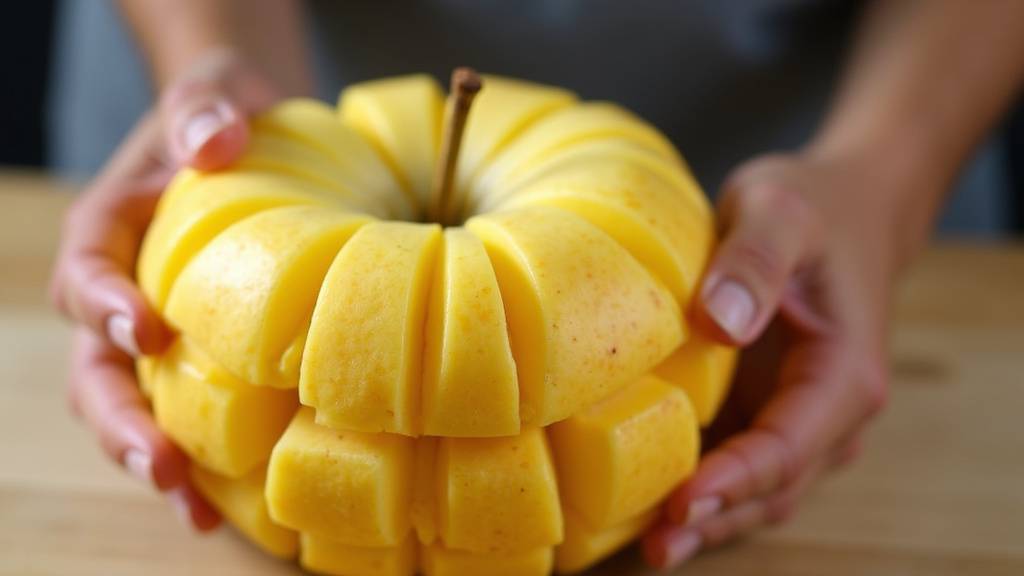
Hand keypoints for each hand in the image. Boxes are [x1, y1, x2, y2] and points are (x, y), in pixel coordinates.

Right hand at [50, 48, 281, 529]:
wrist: (252, 140)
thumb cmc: (226, 117)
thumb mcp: (217, 95)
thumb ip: (206, 110)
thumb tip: (215, 139)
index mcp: (112, 231)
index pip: (88, 272)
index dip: (106, 305)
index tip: (145, 330)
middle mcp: (121, 292)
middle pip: (94, 367)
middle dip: (120, 419)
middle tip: (162, 464)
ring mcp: (155, 333)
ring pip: (128, 404)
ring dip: (150, 456)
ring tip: (191, 507)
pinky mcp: (196, 357)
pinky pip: (183, 411)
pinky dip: (197, 458)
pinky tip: (226, 504)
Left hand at [643, 151, 894, 567]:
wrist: (841, 206)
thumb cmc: (813, 207)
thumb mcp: (780, 213)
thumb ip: (754, 261)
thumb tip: (719, 322)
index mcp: (842, 374)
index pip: (789, 447)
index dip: (736, 480)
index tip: (683, 501)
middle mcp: (828, 411)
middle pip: (774, 486)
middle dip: (717, 520)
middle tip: (658, 547)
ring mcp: (798, 417)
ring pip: (759, 489)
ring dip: (711, 520)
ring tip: (653, 546)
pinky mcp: (768, 409)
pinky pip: (741, 464)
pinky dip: (705, 489)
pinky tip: (653, 501)